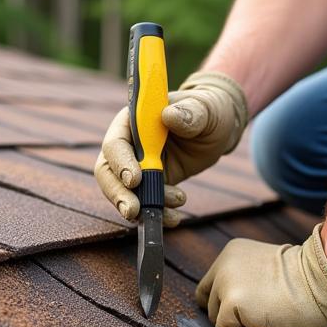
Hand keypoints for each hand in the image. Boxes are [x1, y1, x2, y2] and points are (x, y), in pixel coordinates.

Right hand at [94, 70, 248, 224]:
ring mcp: (138, 166)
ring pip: (123, 191)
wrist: (218, 131)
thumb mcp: (206, 109)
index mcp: (134, 120)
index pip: (115, 143)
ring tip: (171, 212)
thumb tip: (169, 116)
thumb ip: (190, 113)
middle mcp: (130, 144)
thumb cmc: (208, 111)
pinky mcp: (150, 184)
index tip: (134, 179)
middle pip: (109, 171)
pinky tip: (174, 217)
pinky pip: (145, 202)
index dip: (120, 162)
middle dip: (118, 193)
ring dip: (140, 207)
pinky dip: (158, 213)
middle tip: (133, 210)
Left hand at [196, 224, 326, 326]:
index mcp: (231, 253)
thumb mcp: (264, 269)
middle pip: (208, 302)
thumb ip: (242, 279)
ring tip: (264, 312)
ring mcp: (226, 283)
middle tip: (257, 312)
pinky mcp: (232, 302)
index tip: (243, 308)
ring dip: (237, 323)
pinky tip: (263, 319)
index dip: (223, 301)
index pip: (209, 285)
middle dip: (228, 313)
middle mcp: (223, 265)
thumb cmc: (302, 280)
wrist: (320, 281)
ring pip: (215, 317)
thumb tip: (227, 308)